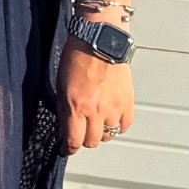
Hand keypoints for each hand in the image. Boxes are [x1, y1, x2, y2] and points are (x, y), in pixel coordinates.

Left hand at [56, 39, 133, 155]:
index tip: (66, 149)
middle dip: (83, 140)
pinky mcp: (127, 101)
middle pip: (91, 142)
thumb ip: (63, 109)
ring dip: (101, 132)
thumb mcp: (61, 85)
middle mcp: (95, 111)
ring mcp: (113, 108)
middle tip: (81, 134)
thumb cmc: (77, 55)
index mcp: (75, 107)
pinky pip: (124, 125)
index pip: (73, 141)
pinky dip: (118, 126)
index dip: (68, 149)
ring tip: (96, 123)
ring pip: (108, 136)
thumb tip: (65, 126)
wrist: (100, 39)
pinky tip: (112, 120)